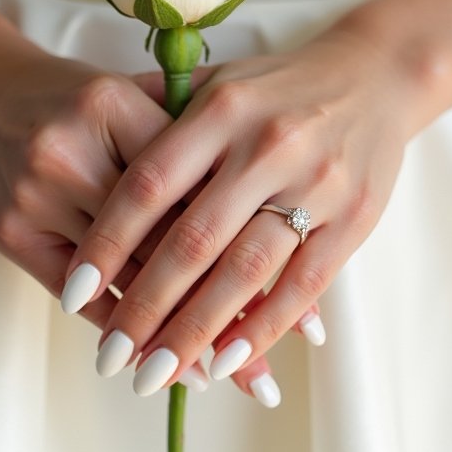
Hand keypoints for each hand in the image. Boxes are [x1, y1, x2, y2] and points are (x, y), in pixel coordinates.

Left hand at [63, 23, 417, 393]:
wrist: (375, 76)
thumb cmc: (277, 89)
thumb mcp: (216, 84)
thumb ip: (159, 119)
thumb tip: (93, 172)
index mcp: (220, 111)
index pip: (149, 185)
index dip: (109, 242)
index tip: (76, 292)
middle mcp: (265, 145)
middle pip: (192, 240)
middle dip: (145, 307)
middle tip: (110, 358)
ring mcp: (315, 183)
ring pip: (245, 272)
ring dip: (196, 331)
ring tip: (155, 375)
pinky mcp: (354, 217)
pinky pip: (303, 284)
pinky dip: (263, 328)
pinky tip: (225, 361)